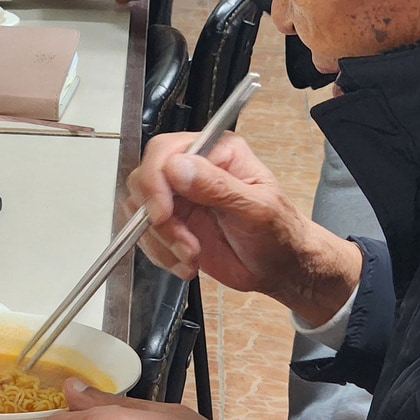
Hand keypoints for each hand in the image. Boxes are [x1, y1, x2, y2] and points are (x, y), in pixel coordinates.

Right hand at [124, 131, 362, 323]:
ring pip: (139, 210)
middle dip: (158, 218)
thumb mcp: (257, 209)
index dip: (156, 181)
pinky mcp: (172, 224)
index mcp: (217, 151)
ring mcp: (180, 197)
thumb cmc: (279, 234)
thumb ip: (218, 187)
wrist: (279, 268)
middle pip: (144, 179)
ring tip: (191, 256)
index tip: (162, 213)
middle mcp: (193, 169)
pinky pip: (144, 235)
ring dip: (161, 240)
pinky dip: (161, 254)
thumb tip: (178, 167)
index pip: (166, 151)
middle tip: (184, 243)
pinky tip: (187, 263)